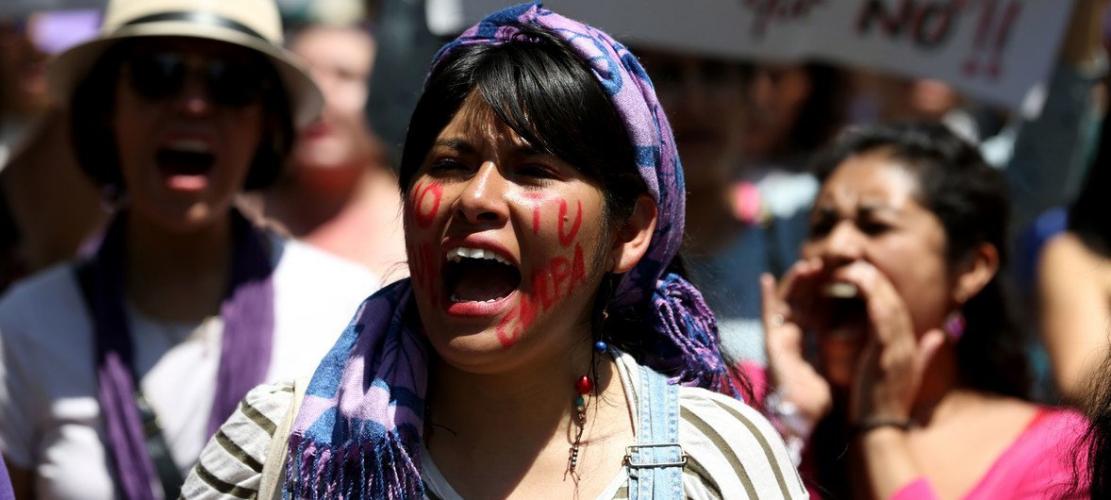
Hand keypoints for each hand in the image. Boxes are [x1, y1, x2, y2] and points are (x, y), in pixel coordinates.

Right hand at [761, 259, 830, 425]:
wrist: (801, 422)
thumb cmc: (816, 402)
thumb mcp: (834, 369)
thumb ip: (840, 352)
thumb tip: (861, 339)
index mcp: (806, 343)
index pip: (815, 311)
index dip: (823, 293)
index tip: (836, 276)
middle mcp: (791, 338)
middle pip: (801, 302)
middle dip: (811, 282)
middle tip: (824, 263)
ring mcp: (779, 340)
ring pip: (786, 303)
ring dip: (795, 283)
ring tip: (809, 264)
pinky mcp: (771, 344)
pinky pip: (767, 317)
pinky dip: (766, 298)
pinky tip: (766, 279)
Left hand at [833, 262, 944, 423]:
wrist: (879, 429)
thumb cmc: (886, 405)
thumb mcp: (908, 376)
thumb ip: (925, 354)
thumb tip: (939, 336)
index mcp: (911, 347)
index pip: (900, 308)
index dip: (884, 288)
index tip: (866, 275)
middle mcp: (908, 343)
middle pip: (895, 299)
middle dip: (876, 278)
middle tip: (855, 263)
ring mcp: (899, 346)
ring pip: (889, 301)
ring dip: (871, 280)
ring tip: (851, 266)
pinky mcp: (886, 351)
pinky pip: (881, 313)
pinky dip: (869, 293)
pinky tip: (856, 279)